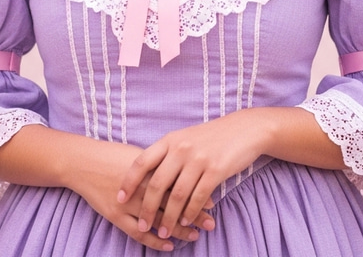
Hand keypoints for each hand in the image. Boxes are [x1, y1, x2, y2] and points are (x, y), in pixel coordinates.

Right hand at [70, 140, 214, 251]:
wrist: (83, 162)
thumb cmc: (112, 154)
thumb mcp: (139, 154)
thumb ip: (160, 164)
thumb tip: (184, 171)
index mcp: (150, 168)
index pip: (179, 182)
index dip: (196, 193)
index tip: (213, 201)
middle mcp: (141, 186)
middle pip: (173, 203)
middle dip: (194, 214)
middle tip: (211, 222)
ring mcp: (128, 203)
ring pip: (159, 220)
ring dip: (178, 230)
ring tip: (195, 236)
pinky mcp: (116, 215)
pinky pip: (138, 233)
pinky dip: (155, 242)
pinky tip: (169, 246)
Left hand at [118, 111, 265, 241]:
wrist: (243, 130)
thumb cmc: (211, 137)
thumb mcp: (185, 138)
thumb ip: (167, 153)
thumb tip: (147, 173)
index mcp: (170, 140)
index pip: (141, 162)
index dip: (128, 181)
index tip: (120, 199)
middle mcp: (181, 148)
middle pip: (156, 183)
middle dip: (147, 208)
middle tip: (142, 225)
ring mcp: (198, 159)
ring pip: (176, 195)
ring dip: (169, 218)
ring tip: (163, 232)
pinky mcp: (215, 170)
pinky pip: (197, 198)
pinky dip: (190, 214)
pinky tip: (186, 223)